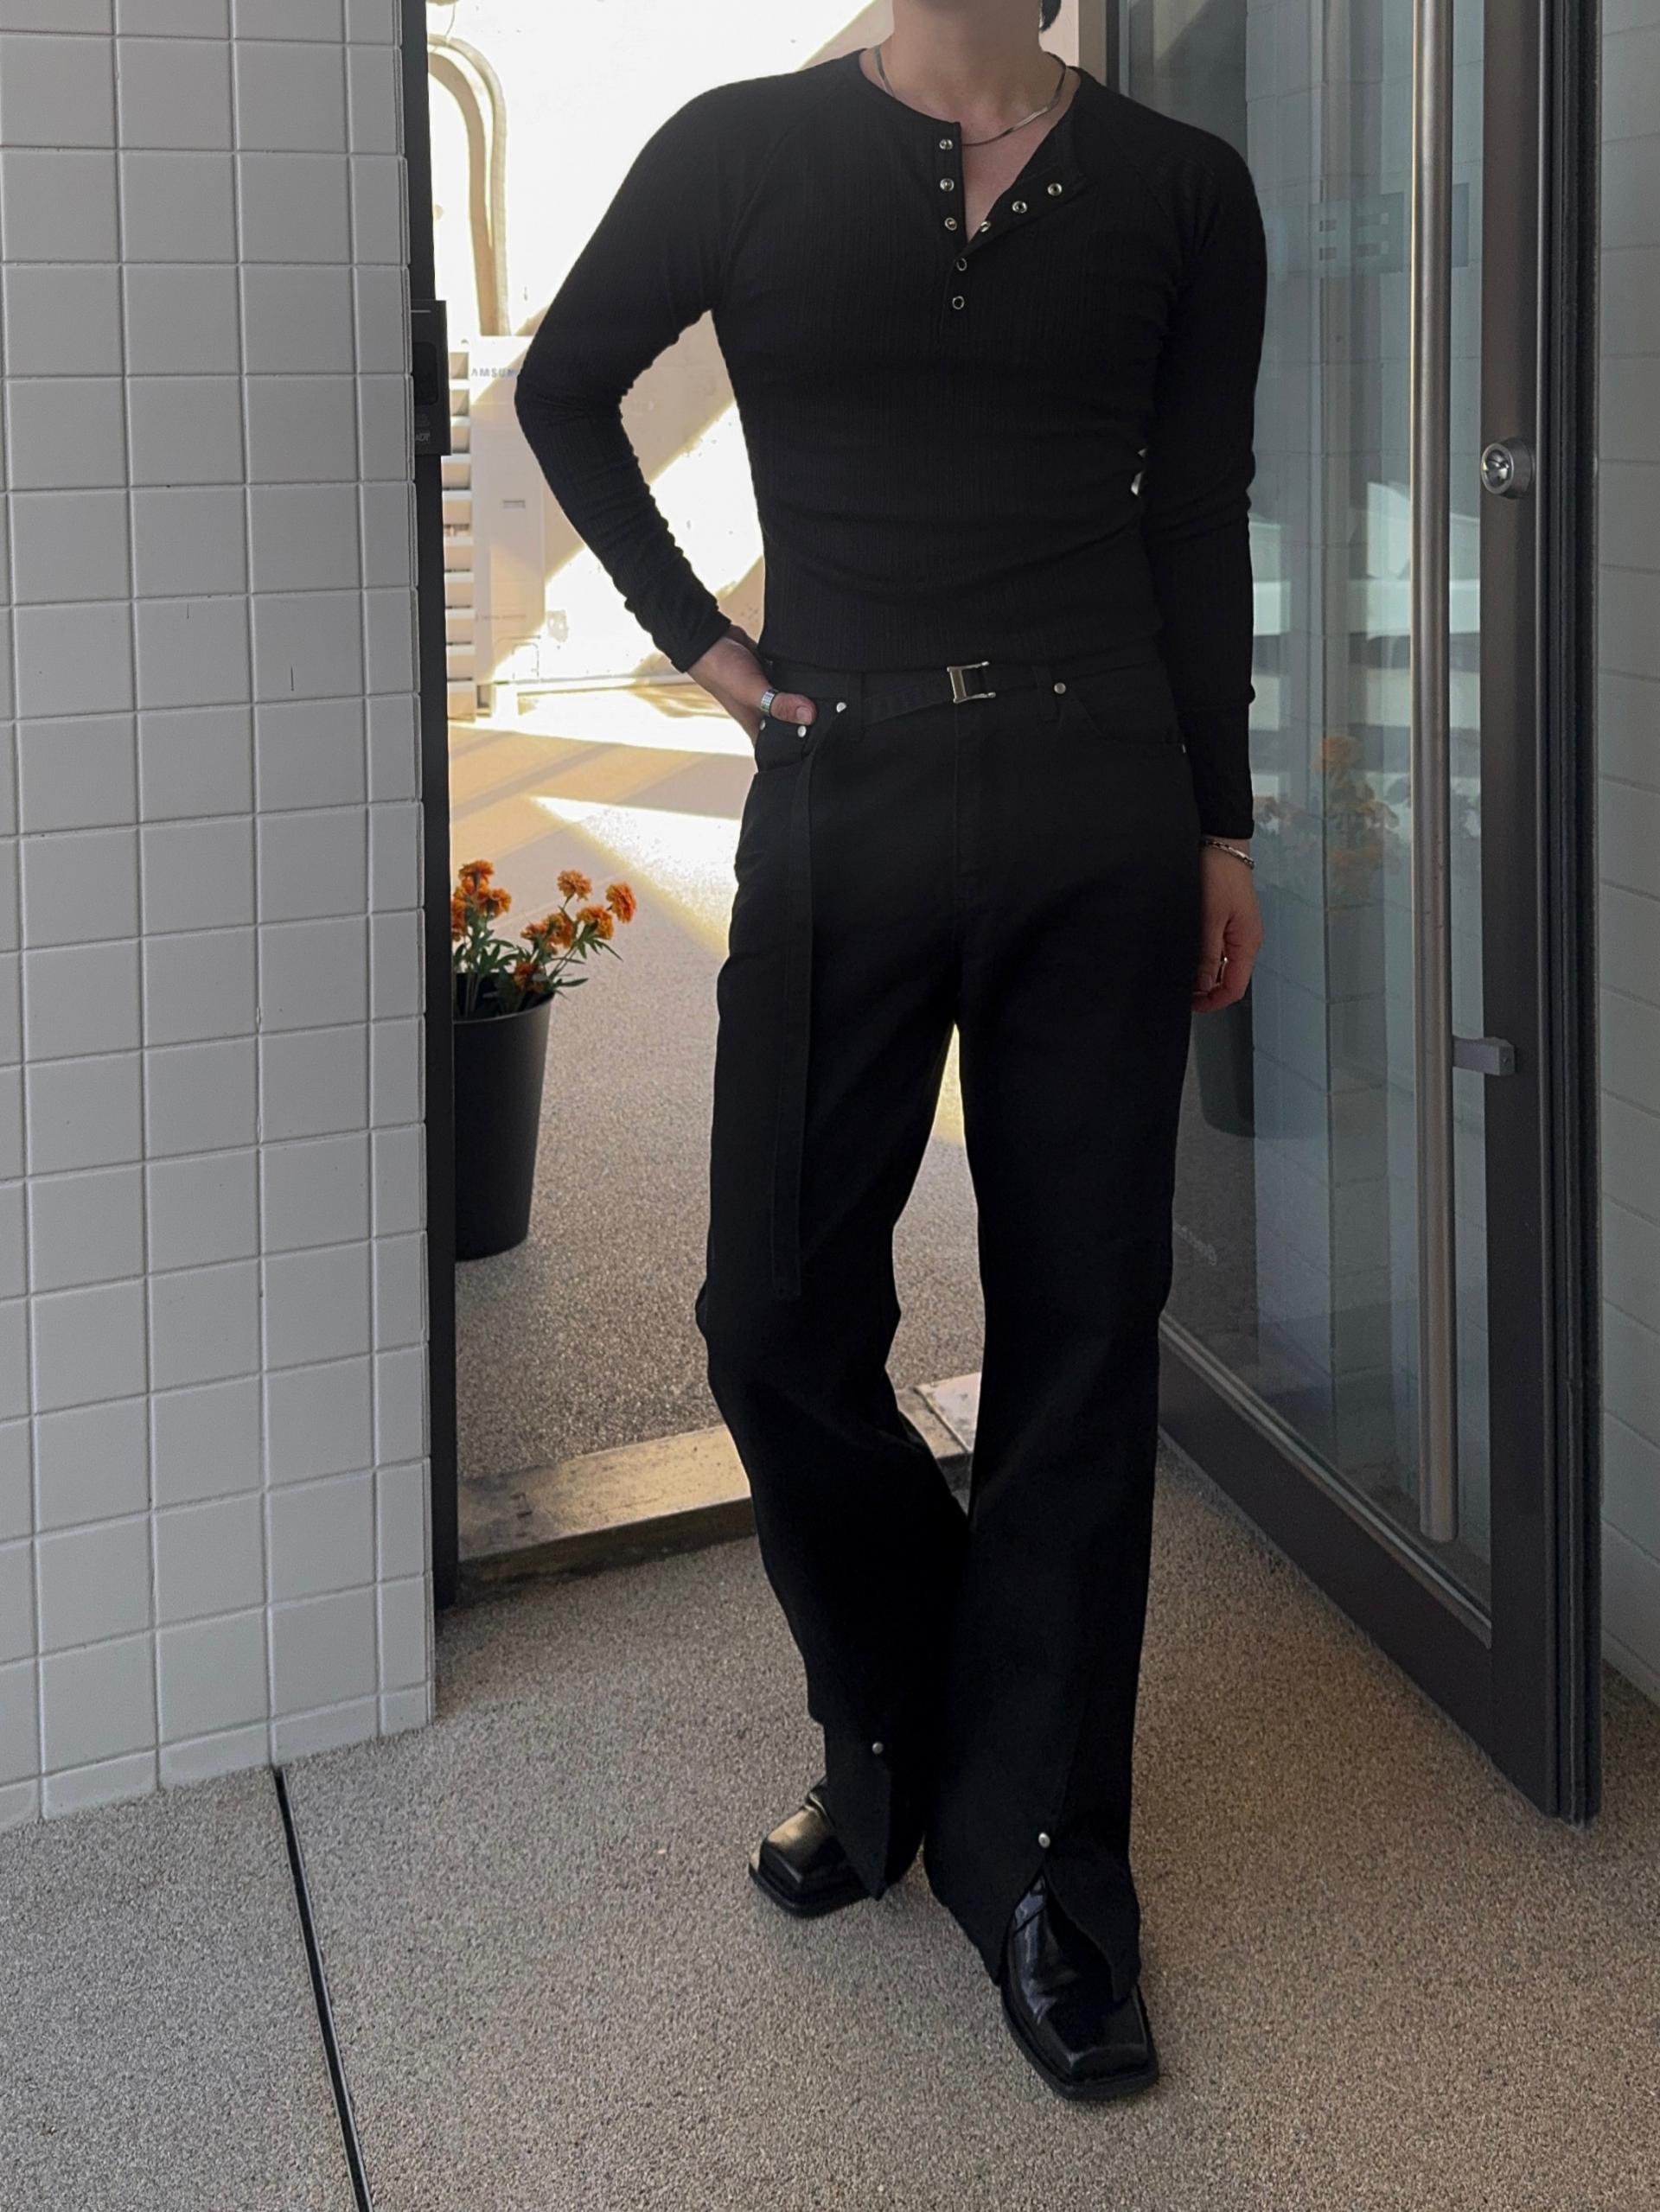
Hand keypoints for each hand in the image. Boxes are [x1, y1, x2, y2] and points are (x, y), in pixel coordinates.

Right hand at [687, 621, 819, 750]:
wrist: (712, 639)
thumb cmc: (720, 671)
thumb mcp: (752, 691)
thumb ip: (779, 704)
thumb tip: (808, 715)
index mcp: (756, 727)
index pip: (779, 748)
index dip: (796, 750)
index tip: (820, 746)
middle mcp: (763, 713)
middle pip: (792, 724)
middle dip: (807, 721)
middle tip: (829, 720)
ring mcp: (768, 694)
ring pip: (793, 702)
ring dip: (804, 699)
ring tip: (827, 700)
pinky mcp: (772, 675)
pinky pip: (791, 682)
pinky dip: (800, 680)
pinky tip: (814, 679)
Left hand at [1191, 841, 1261, 1012]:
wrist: (1220, 842)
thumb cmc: (1219, 875)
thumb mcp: (1210, 919)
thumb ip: (1208, 954)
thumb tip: (1205, 985)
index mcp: (1247, 943)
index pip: (1235, 988)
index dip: (1213, 1001)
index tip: (1189, 1004)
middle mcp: (1245, 940)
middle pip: (1228, 979)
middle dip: (1205, 989)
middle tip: (1178, 987)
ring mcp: (1236, 930)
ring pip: (1221, 965)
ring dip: (1202, 972)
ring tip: (1178, 970)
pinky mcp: (1227, 920)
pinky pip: (1217, 948)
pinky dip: (1202, 955)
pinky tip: (1185, 951)